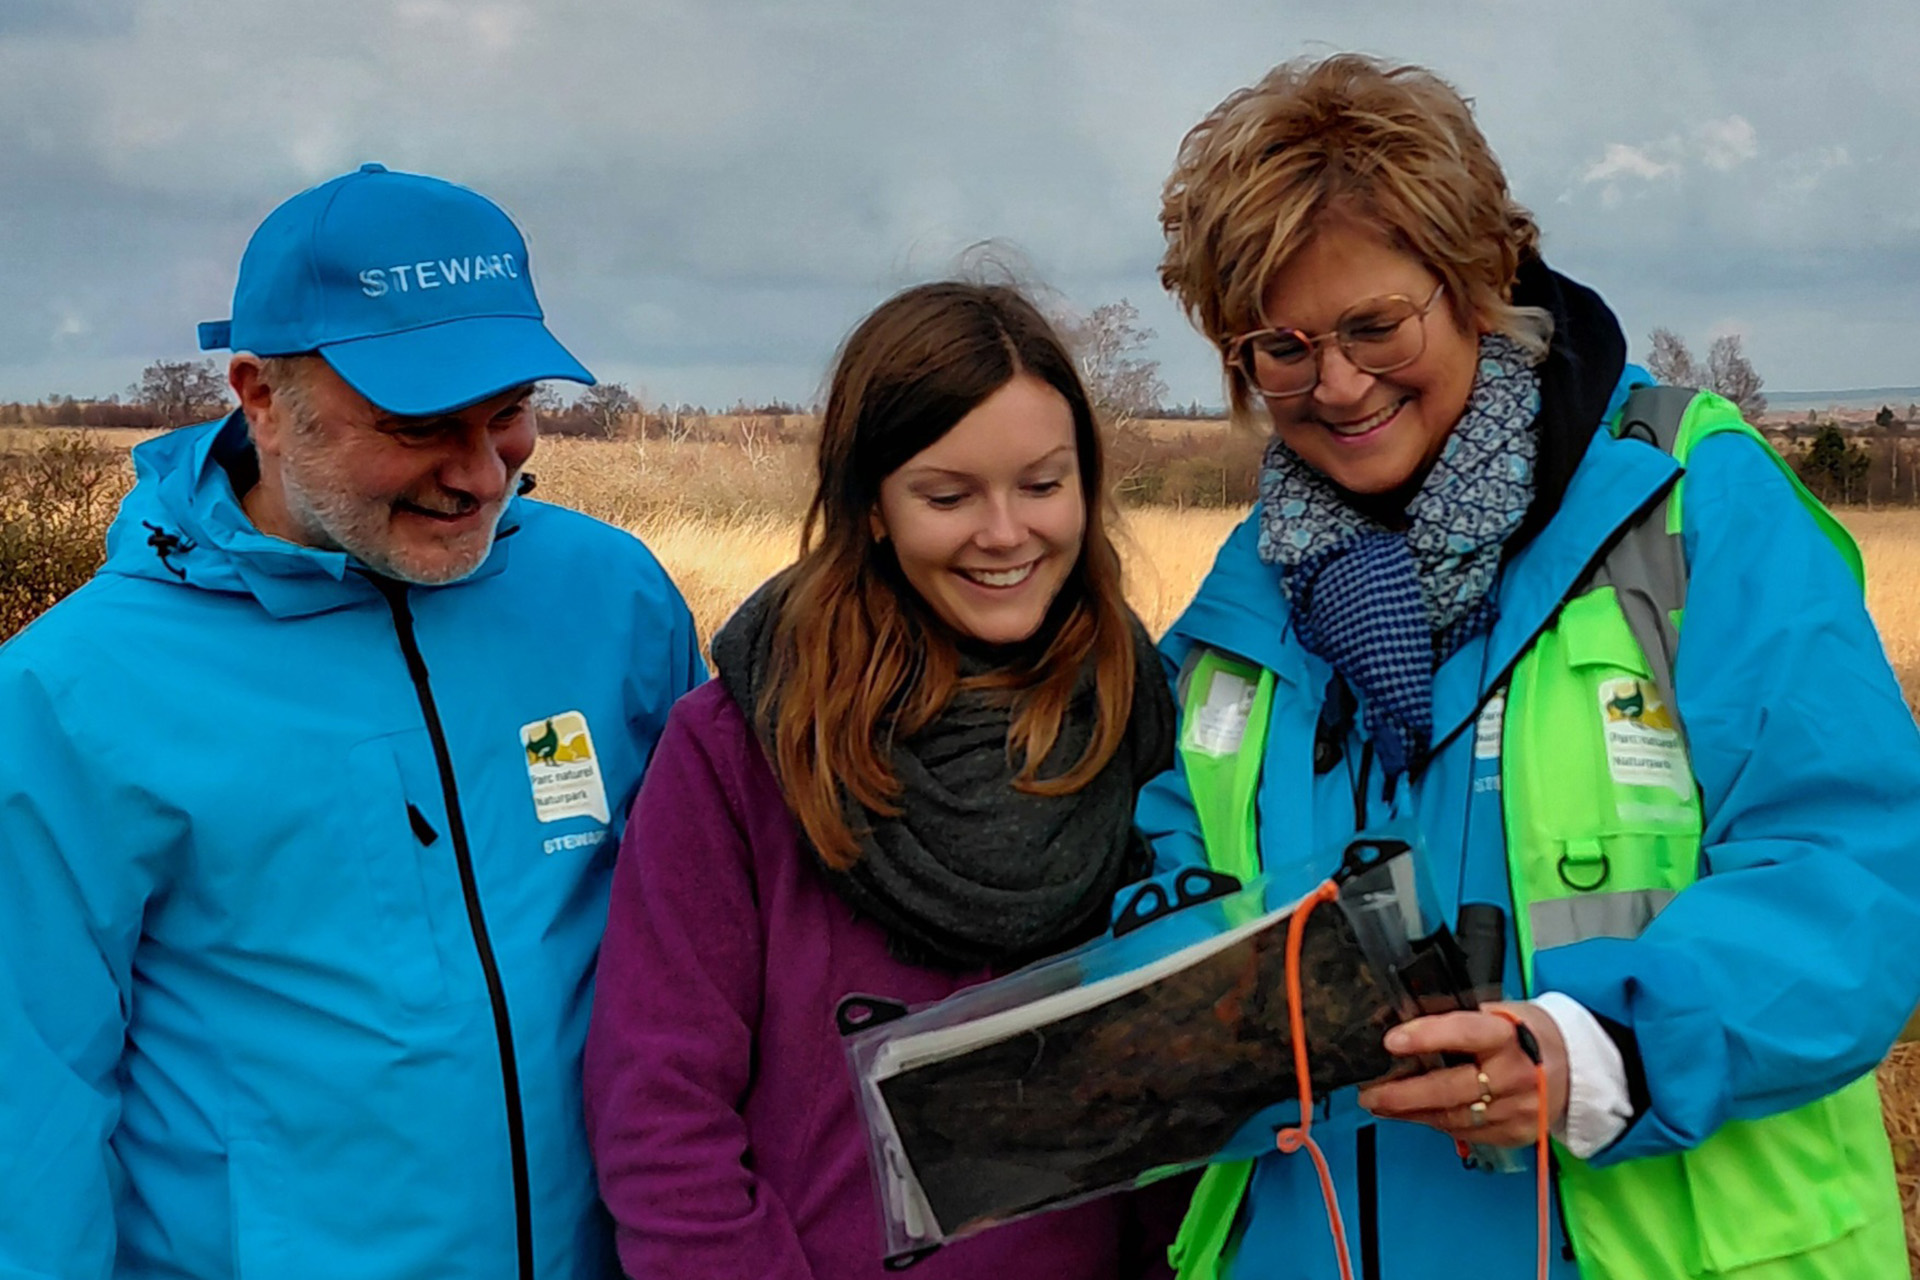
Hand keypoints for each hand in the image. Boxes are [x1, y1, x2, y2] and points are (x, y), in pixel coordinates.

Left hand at [1355, 1001, 1568, 1148]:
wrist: (1576, 1066)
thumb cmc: (1525, 1032)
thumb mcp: (1498, 1012)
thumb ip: (1454, 1017)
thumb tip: (1395, 1019)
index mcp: (1509, 1034)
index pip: (1465, 1032)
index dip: (1427, 1036)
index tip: (1391, 1041)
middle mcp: (1515, 1075)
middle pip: (1451, 1089)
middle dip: (1403, 1094)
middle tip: (1368, 1092)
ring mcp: (1518, 1110)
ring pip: (1453, 1117)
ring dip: (1410, 1112)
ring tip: (1379, 1103)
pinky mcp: (1515, 1133)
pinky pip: (1465, 1133)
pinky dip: (1435, 1123)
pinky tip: (1413, 1114)